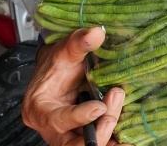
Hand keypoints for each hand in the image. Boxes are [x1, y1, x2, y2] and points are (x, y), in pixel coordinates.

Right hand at [21, 26, 128, 145]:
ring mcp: (67, 135)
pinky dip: (112, 141)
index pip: (57, 120)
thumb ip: (78, 42)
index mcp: (39, 110)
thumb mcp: (64, 51)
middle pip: (73, 143)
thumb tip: (97, 32)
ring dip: (108, 133)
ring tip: (123, 114)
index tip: (99, 107)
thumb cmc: (56, 64)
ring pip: (87, 144)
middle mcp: (52, 129)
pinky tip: (127, 140)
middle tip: (113, 110)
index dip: (79, 116)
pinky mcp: (82, 136)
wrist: (56, 73)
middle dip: (97, 131)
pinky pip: (98, 142)